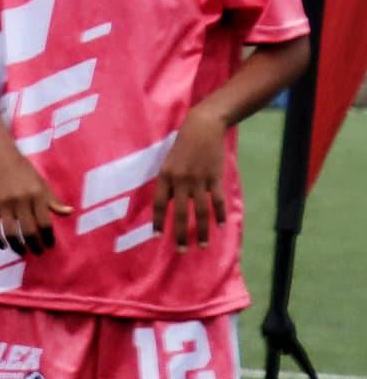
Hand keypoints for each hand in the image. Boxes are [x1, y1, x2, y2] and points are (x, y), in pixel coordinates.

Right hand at [0, 137, 63, 255]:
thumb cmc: (23, 169)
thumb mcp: (41, 183)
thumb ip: (52, 200)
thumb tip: (69, 213)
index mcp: (36, 195)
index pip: (44, 223)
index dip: (48, 237)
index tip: (50, 245)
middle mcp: (20, 201)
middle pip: (29, 231)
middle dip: (35, 245)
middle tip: (38, 252)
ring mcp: (3, 204)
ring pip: (11, 232)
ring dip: (18, 246)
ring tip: (22, 252)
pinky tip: (4, 246)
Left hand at [152, 116, 234, 250]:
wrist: (202, 127)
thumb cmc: (182, 146)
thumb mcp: (168, 163)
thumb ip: (168, 184)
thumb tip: (167, 204)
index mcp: (165, 176)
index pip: (160, 204)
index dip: (158, 221)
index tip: (157, 237)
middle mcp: (181, 180)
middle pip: (181, 213)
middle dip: (181, 233)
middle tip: (182, 250)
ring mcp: (199, 179)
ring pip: (201, 211)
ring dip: (202, 230)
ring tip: (203, 245)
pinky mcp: (215, 177)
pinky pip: (217, 200)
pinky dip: (219, 214)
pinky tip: (221, 225)